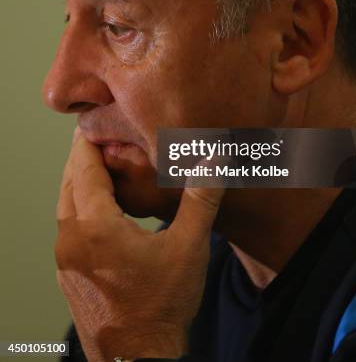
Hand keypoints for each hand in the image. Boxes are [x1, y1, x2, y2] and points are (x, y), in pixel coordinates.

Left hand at [55, 129, 223, 361]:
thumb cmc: (161, 306)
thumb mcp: (189, 247)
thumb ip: (202, 198)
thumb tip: (216, 157)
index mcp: (95, 226)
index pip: (83, 168)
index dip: (87, 142)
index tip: (94, 122)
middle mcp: (71, 239)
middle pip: (69, 183)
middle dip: (82, 158)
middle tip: (97, 137)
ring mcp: (65, 260)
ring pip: (65, 207)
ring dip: (79, 183)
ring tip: (100, 168)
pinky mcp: (68, 275)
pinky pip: (67, 228)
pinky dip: (78, 208)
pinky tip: (100, 212)